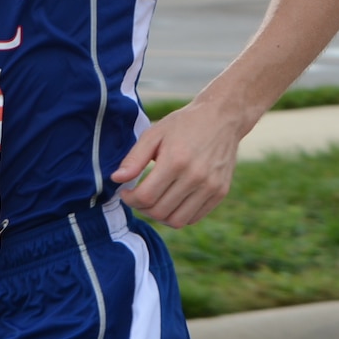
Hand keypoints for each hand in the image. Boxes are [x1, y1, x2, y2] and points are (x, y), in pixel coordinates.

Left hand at [110, 101, 248, 228]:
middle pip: (160, 212)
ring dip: (159, 216)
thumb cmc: (183, 124)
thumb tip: (116, 180)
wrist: (222, 118)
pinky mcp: (220, 192)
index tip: (126, 192)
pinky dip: (178, 215)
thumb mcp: (154, 134)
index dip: (130, 199)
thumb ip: (134, 158)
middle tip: (137, 197)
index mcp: (176, 160)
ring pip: (177, 221)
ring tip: (153, 201)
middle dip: (142, 208)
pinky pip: (194, 218)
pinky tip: (171, 201)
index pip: (146, 197)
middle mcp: (196, 177)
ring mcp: (211, 187)